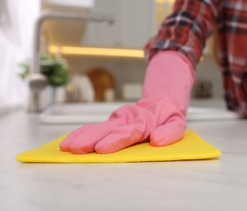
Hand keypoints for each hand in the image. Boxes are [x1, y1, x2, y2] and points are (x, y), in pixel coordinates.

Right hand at [60, 51, 195, 153]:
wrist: (161, 101)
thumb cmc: (168, 116)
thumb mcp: (177, 123)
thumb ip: (170, 132)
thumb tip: (157, 140)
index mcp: (143, 122)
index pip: (129, 132)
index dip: (115, 140)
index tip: (102, 148)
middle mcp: (127, 119)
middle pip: (108, 129)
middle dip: (91, 139)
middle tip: (77, 149)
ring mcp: (117, 119)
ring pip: (98, 128)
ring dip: (82, 136)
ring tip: (66, 146)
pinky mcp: (111, 121)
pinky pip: (94, 127)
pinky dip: (81, 133)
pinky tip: (68, 140)